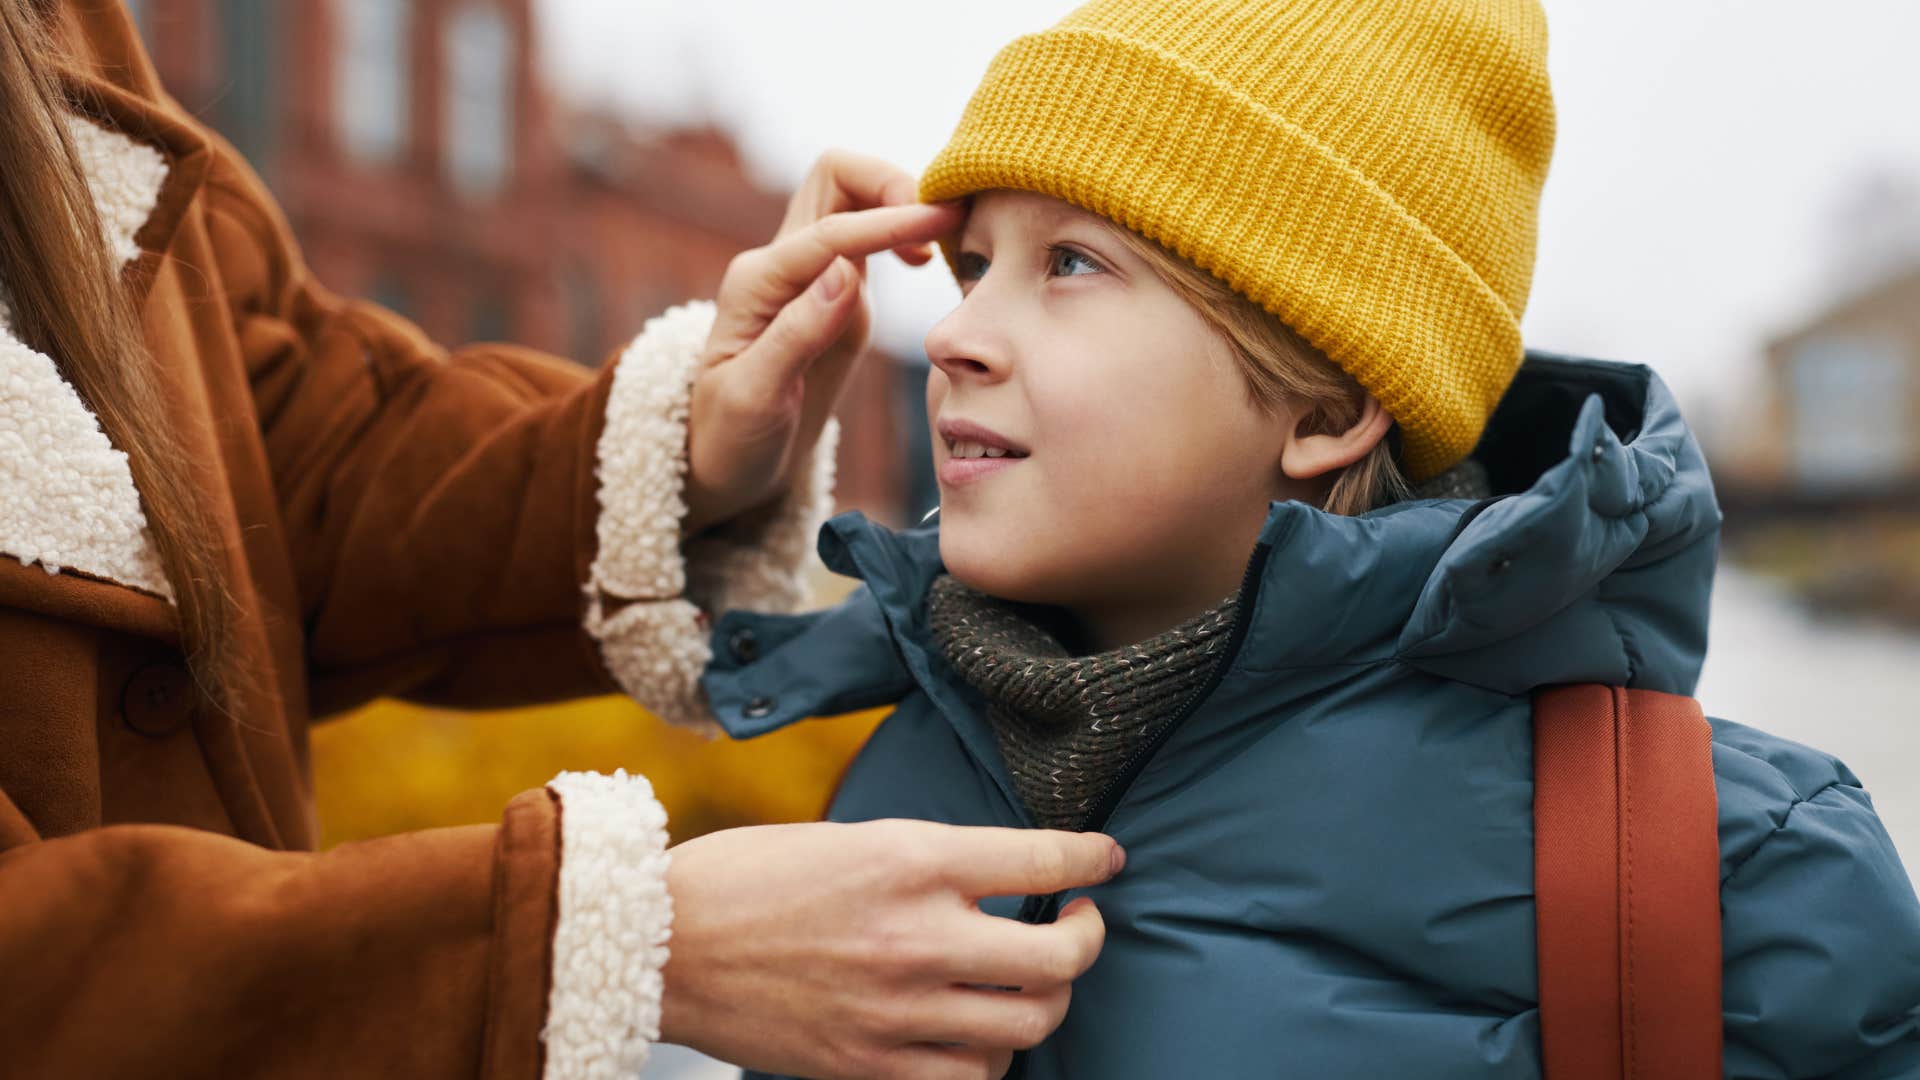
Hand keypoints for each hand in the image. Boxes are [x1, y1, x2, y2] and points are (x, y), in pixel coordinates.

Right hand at [660, 819, 1123, 1078]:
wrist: (661, 942)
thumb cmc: (748, 877)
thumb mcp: (852, 836)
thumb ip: (929, 861)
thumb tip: (999, 879)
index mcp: (913, 858)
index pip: (1043, 857)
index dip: (1092, 859)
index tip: (1106, 861)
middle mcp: (918, 934)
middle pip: (1060, 957)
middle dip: (1087, 940)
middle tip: (1076, 925)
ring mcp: (898, 1009)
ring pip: (1027, 1023)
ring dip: (1043, 1002)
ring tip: (1028, 983)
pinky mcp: (869, 1065)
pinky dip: (989, 1060)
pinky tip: (978, 1038)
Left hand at [682, 151, 962, 535]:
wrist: (725, 463)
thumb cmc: (731, 437)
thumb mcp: (754, 398)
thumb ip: (797, 333)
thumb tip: (848, 271)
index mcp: (757, 283)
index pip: (831, 230)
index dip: (890, 219)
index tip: (944, 220)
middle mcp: (782, 264)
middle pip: (837, 177)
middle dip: (892, 181)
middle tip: (946, 218)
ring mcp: (811, 274)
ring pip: (856, 196)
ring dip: (901, 199)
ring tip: (948, 234)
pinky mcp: (836, 292)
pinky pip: (871, 235)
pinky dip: (904, 227)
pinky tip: (927, 259)